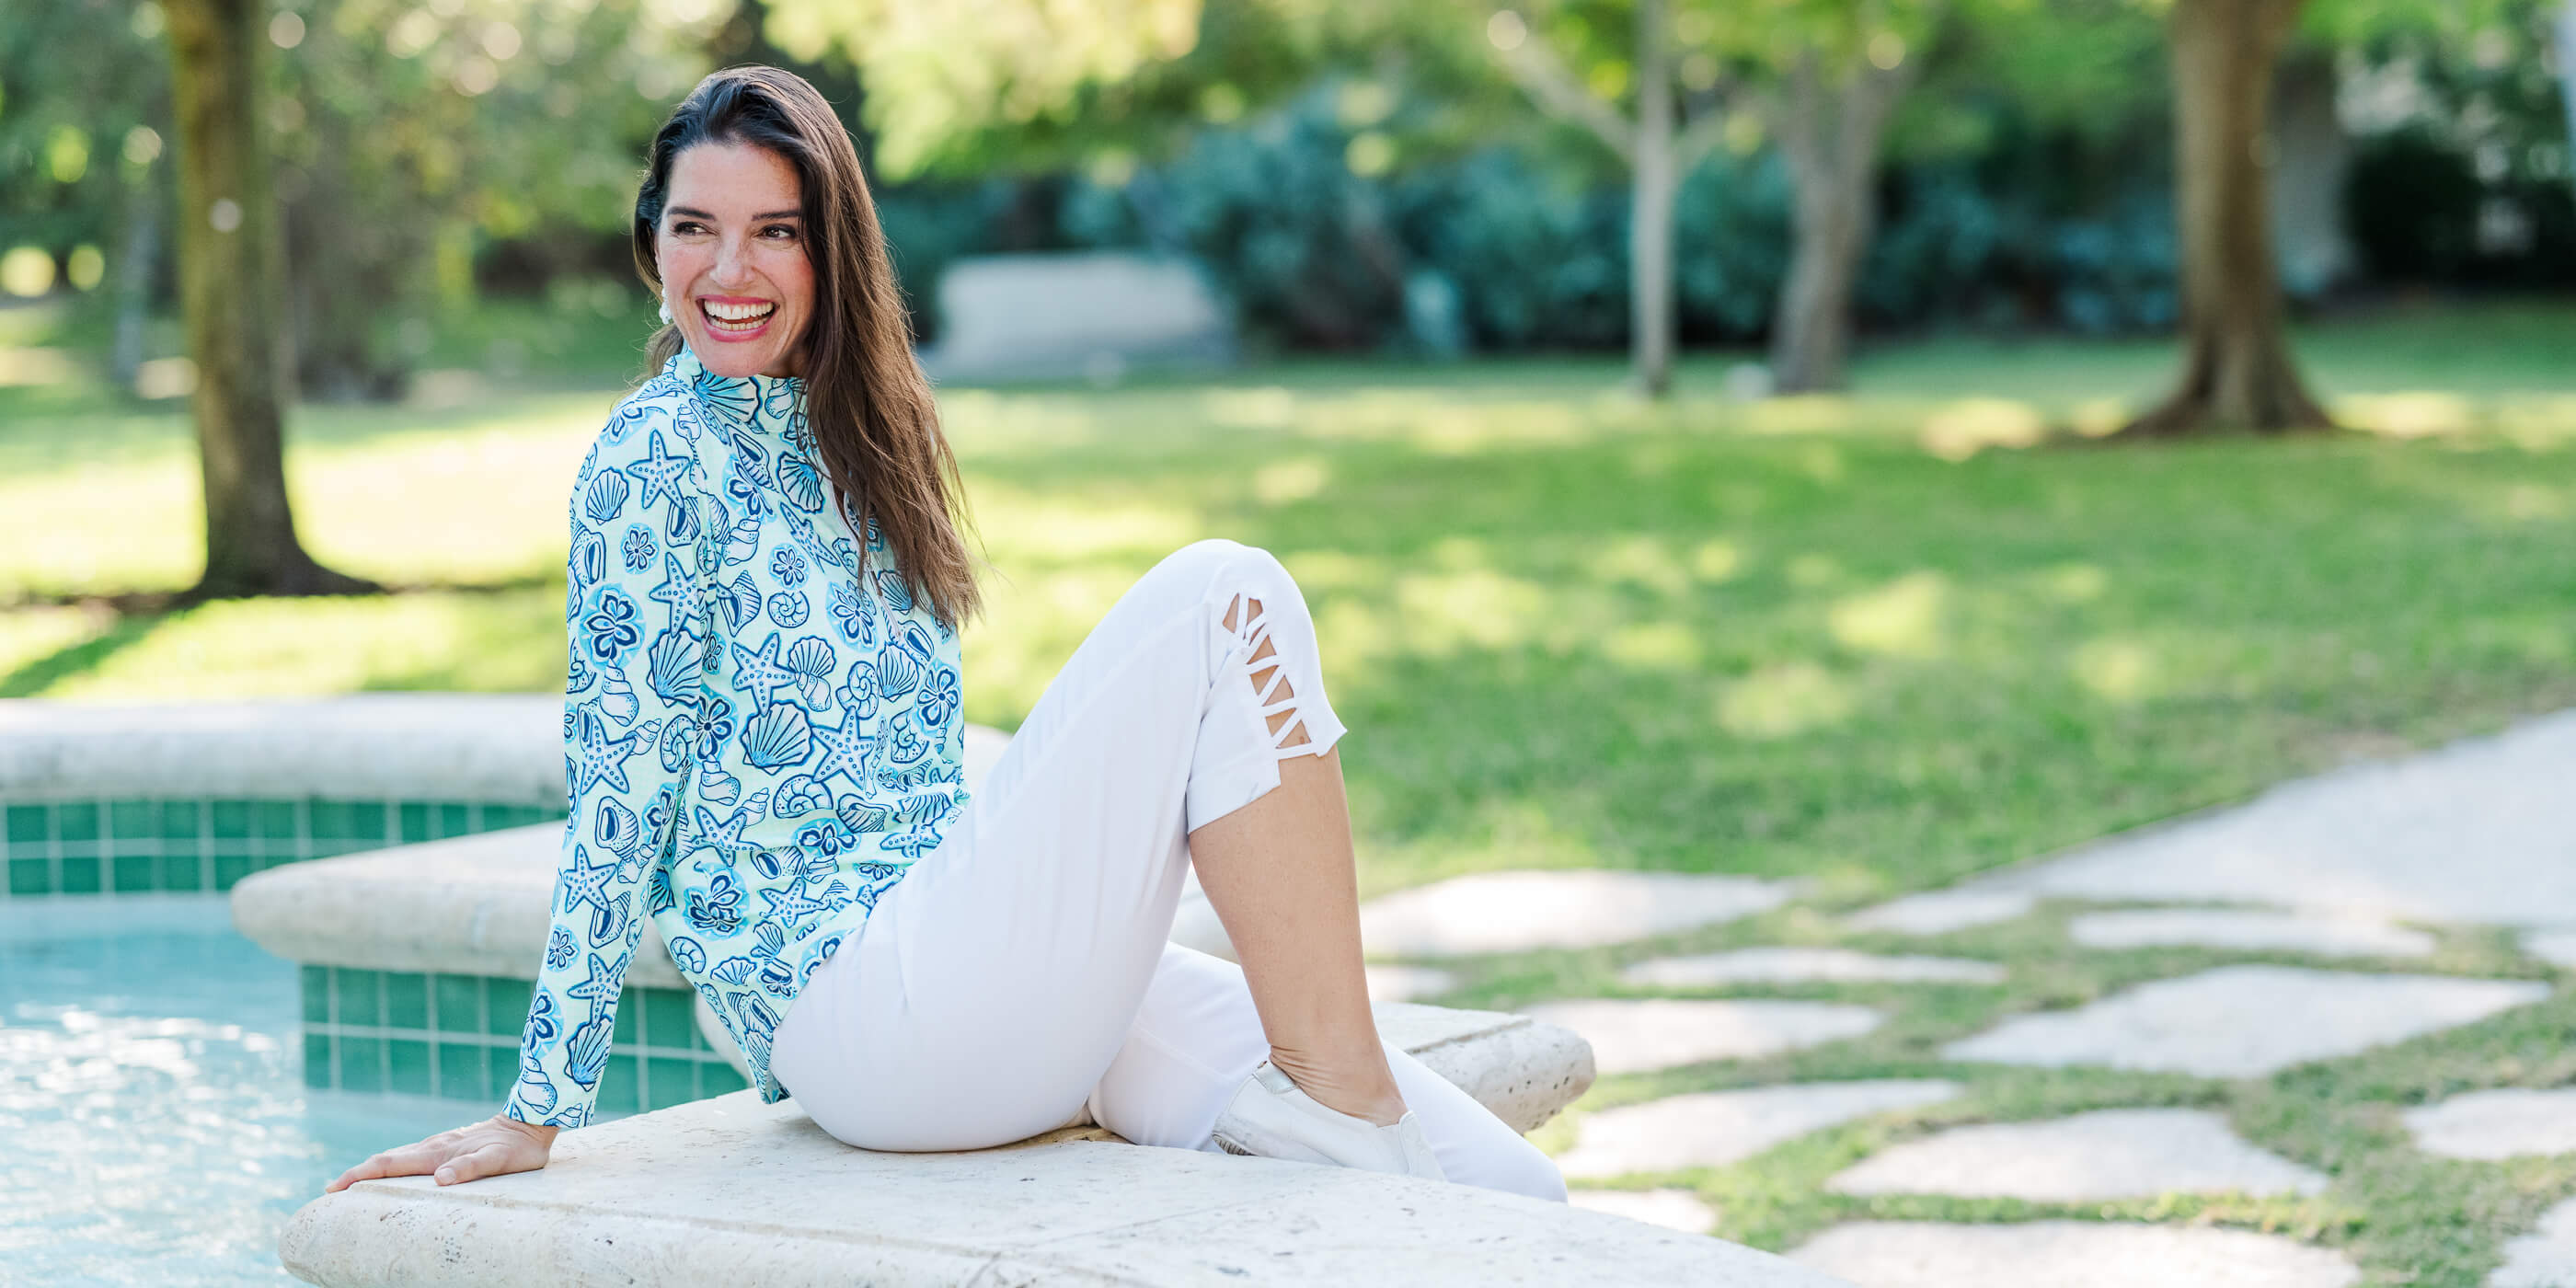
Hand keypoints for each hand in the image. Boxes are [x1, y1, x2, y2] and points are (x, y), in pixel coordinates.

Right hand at [325, 1115, 560, 1192]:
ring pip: (398, 1157)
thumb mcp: (500, 1160)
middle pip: (387, 1160)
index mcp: (439, 1153)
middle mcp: (434, 1147)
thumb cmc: (519, 1147)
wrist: (532, 1119)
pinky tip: (392, 1171)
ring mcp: (440, 1144)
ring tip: (351, 1183)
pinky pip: (413, 1156)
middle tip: (330, 1190)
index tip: (334, 1187)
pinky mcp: (449, 1144)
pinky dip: (393, 1165)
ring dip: (372, 1169)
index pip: (390, 1165)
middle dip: (357, 1174)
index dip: (360, 1176)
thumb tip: (441, 1179)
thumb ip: (471, 1168)